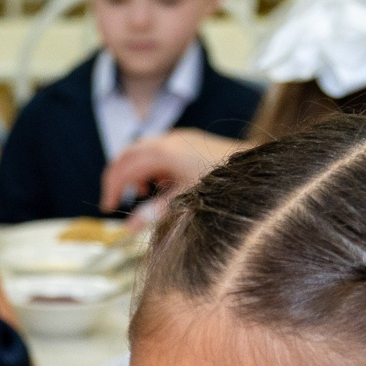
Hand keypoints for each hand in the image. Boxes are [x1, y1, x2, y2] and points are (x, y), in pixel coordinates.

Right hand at [99, 128, 242, 213]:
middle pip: (128, 154)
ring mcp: (180, 138)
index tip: (108, 207)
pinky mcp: (190, 141)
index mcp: (163, 153)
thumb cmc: (223, 186)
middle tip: (115, 199)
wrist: (257, 169)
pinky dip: (152, 167)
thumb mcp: (185, 202)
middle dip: (118, 177)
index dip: (112, 188)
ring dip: (136, 172)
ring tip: (142, 194)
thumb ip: (155, 213)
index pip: (124, 168)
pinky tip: (162, 184)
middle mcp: (169, 140)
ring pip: (143, 150)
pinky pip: (160, 150)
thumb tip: (128, 227)